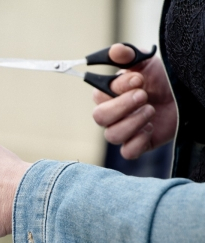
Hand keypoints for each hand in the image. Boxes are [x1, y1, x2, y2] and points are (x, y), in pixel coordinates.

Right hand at [92, 43, 176, 159]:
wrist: (184, 96)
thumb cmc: (162, 79)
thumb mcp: (146, 62)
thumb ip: (128, 55)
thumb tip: (115, 50)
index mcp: (109, 95)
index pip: (98, 95)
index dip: (117, 89)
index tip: (138, 79)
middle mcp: (112, 114)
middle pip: (100, 117)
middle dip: (122, 106)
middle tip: (144, 95)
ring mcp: (124, 131)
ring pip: (112, 135)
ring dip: (132, 122)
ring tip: (150, 110)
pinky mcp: (138, 145)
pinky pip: (127, 152)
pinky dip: (137, 142)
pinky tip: (150, 128)